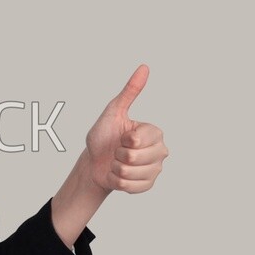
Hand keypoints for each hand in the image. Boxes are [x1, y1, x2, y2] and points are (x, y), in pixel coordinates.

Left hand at [84, 64, 168, 194]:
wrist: (93, 162)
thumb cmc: (103, 136)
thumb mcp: (114, 111)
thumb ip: (130, 91)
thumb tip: (144, 67)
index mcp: (154, 132)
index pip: (137, 140)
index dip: (123, 140)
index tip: (121, 137)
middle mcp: (160, 151)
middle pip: (134, 157)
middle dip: (117, 155)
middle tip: (117, 151)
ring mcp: (155, 170)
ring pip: (130, 173)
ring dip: (116, 169)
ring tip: (117, 163)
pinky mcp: (147, 185)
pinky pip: (130, 187)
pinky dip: (118, 182)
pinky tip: (118, 175)